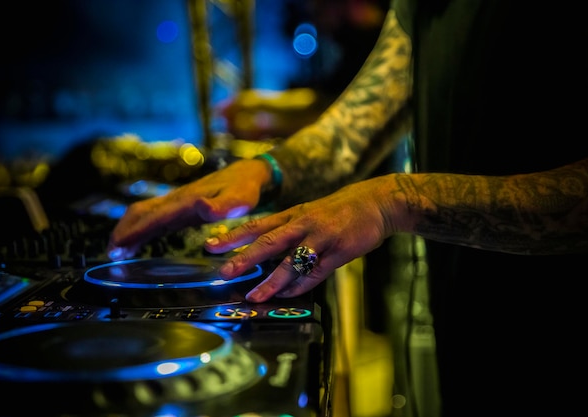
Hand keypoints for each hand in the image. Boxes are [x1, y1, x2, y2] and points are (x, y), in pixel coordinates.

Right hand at [106, 158, 270, 259]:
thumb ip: (222, 206)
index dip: (136, 231)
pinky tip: (135, 243)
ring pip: (143, 213)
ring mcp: (176, 201)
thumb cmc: (243, 190)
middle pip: (141, 213)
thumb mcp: (239, 200)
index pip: (155, 217)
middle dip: (124, 231)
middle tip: (110, 254)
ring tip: (116, 252)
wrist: (245, 174)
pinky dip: (139, 228)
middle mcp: (177, 199)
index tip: (119, 246)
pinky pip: (152, 216)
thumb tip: (201, 207)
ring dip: (127, 230)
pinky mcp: (179, 205)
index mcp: (187, 200)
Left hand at [205, 175, 398, 302]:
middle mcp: (303, 224)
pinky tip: (287, 296)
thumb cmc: (339, 210)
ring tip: (254, 296)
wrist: (376, 202)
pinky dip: (300, 286)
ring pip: (291, 261)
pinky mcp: (339, 252)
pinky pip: (316, 273)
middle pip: (268, 242)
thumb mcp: (309, 213)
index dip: (233, 235)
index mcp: (293, 214)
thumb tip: (262, 251)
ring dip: (271, 281)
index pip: (257, 225)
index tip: (211, 245)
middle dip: (244, 258)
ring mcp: (321, 238)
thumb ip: (287, 230)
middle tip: (223, 272)